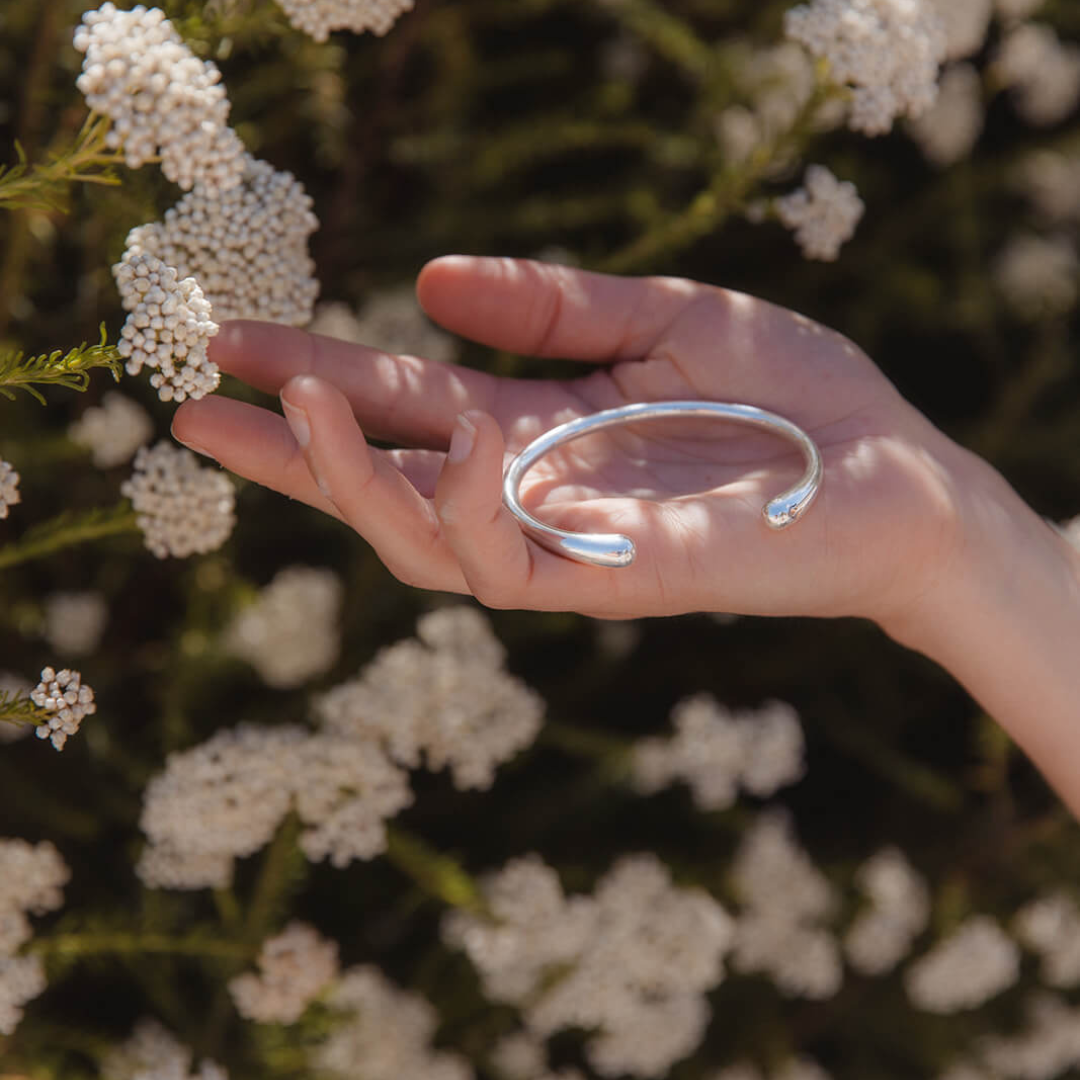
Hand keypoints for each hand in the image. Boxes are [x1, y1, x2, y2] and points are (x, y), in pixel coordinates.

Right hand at [172, 255, 965, 621]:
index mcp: (534, 425)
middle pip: (380, 486)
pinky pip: (514, 564)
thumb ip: (555, 306)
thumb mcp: (666, 317)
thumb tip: (430, 277)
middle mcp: (532, 491)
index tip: (225, 345)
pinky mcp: (618, 577)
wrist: (894, 470)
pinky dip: (471, 511)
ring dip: (352, 481)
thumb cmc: (792, 395)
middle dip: (287, 452)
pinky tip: (462, 442)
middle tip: (192, 409)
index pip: (397, 406)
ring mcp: (569, 542)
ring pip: (421, 542)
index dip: (310, 378)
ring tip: (298, 401)